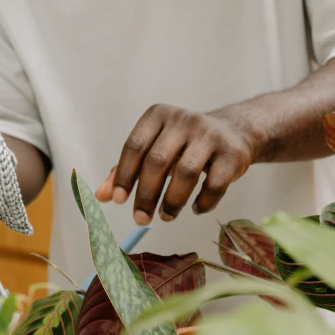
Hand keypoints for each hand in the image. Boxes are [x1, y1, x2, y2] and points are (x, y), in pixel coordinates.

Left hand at [95, 104, 261, 223]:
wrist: (233, 131)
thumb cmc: (184, 143)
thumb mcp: (154, 148)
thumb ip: (126, 169)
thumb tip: (101, 196)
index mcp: (158, 115)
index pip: (135, 145)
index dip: (124, 174)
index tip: (118, 200)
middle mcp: (183, 120)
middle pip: (158, 160)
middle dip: (146, 194)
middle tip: (140, 219)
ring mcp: (209, 134)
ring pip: (186, 173)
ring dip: (173, 201)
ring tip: (166, 216)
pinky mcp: (232, 153)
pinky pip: (215, 184)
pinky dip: (203, 202)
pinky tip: (196, 209)